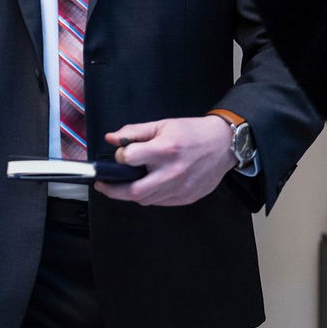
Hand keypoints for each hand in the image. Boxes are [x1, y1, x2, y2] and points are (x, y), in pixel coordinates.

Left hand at [95, 115, 236, 205]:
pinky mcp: (187, 198)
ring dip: (130, 194)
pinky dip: (149, 196)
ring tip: (125, 185)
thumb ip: (134, 132)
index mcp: (165, 150)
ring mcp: (180, 188)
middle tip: (103, 185)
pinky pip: (160, 202)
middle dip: (113, 190)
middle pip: (134, 191)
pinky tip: (147, 186)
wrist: (223, 144)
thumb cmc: (191, 133)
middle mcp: (172, 172)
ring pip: (146, 200)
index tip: (120, 155)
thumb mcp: (161, 125)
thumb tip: (111, 139)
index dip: (120, 156)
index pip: (129, 159)